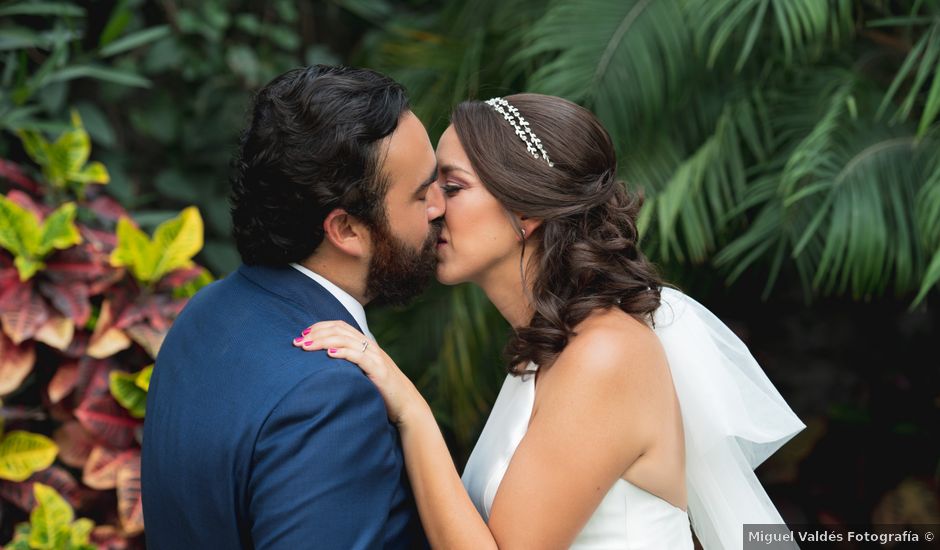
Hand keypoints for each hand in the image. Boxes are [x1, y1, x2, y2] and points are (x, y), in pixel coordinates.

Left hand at [293, 321, 424, 424]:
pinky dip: (343, 353)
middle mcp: (370, 346)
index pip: (339, 326)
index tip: (302, 335)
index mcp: (365, 344)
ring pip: (346, 340)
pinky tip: (329, 354)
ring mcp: (375, 357)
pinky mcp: (379, 370)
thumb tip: (323, 362)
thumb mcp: (363, 372)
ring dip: (323, 341)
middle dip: (316, 334)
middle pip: (339, 330)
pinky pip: (359, 356)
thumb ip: (348, 363)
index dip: (319, 327)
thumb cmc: (381, 390)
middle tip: (297, 341)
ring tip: (306, 346)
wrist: (406, 404)